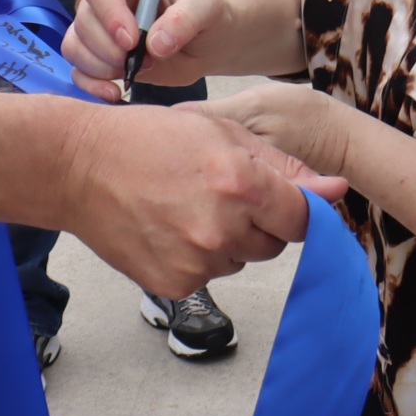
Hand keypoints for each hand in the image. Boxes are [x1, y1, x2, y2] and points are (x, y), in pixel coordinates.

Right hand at [58, 101, 346, 298]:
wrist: (78, 167)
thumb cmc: (146, 137)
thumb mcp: (219, 130)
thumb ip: (282, 165)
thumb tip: (336, 190)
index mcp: (241, 182)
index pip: (303, 218)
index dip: (292, 207)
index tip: (276, 199)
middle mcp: (223, 228)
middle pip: (274, 243)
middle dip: (257, 220)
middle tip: (216, 189)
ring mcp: (197, 262)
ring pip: (240, 259)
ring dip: (226, 238)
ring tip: (184, 203)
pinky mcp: (174, 285)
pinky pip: (207, 276)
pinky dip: (196, 256)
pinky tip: (167, 224)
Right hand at [63, 0, 228, 97]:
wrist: (208, 41)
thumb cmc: (206, 13)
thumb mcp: (207, 7)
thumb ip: (185, 19)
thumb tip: (156, 44)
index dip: (110, 14)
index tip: (132, 41)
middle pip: (85, 18)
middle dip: (110, 48)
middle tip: (146, 61)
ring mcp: (99, 24)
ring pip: (75, 44)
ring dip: (101, 66)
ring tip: (136, 72)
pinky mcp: (98, 53)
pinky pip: (78, 69)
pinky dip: (91, 84)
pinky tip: (115, 93)